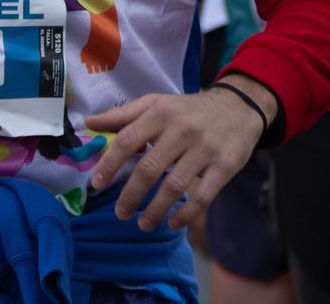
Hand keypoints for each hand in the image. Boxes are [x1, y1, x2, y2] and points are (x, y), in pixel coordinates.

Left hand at [85, 75, 275, 231]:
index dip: (109, 164)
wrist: (239, 106)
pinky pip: (203, 196)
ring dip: (155, 210)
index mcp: (160, 113)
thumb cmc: (189, 109)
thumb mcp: (157, 104)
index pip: (128, 140)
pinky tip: (173, 223)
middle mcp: (182, 130)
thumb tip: (89, 123)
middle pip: (149, 168)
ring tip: (143, 225)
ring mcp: (205, 148)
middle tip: (120, 214)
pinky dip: (186, 214)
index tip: (96, 184)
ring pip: (174, 186)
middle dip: (131, 195)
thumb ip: (123, 115)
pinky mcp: (225, 165)